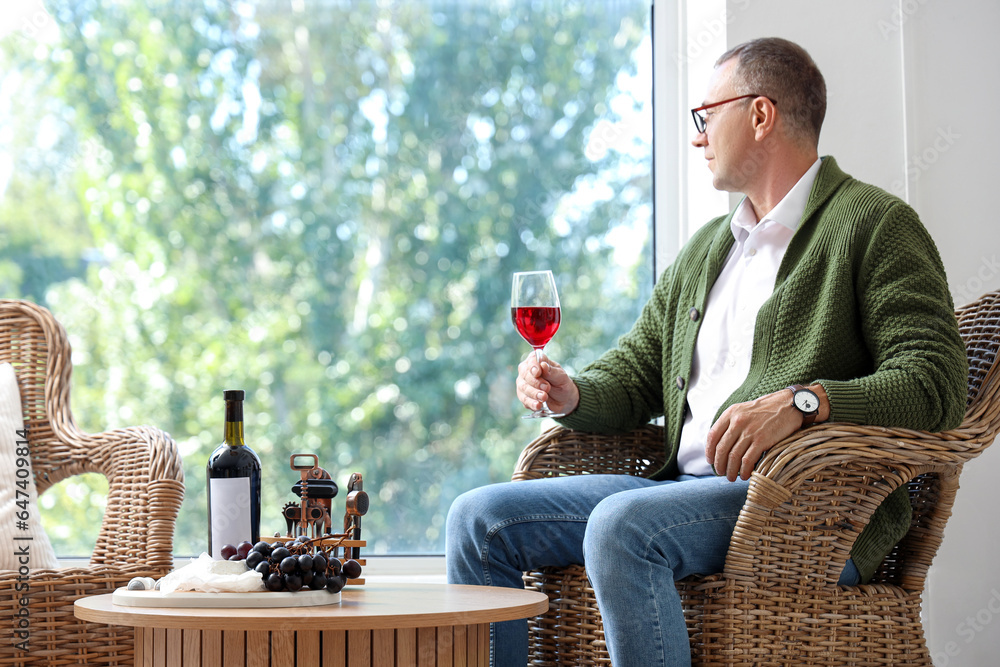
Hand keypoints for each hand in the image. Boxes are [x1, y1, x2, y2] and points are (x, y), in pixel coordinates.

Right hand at [516, 352, 579, 415]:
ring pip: (523, 388)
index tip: (537, 373)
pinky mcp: (524, 397)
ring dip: (534, 393)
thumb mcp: (561, 376)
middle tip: (547, 387)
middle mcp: (527, 371)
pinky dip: (531, 403)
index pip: (531, 361)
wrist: (564, 399)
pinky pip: (524, 400)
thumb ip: (551, 371)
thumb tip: (543, 365)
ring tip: (544, 397)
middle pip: (525, 374)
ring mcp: (523, 384)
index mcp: (537, 361)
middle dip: (535, 382)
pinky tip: (538, 405)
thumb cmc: (561, 383)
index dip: (533, 366)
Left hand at [705, 385, 827, 481]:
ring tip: (731, 477)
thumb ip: (731, 423)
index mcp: (730, 413)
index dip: (709, 450)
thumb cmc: (766, 410)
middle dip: (719, 464)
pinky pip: (748, 460)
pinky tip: (745, 475)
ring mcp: (750, 431)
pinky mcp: (762, 440)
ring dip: (731, 470)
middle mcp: (738, 422)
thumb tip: (720, 444)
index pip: (713, 435)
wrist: (789, 405)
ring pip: (733, 456)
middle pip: (722, 448)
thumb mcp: (743, 410)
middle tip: (720, 472)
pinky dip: (744, 470)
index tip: (710, 460)